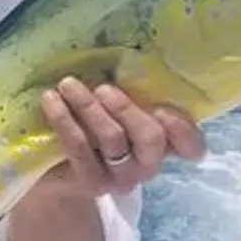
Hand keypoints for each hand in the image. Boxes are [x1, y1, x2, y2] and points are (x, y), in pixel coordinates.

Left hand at [37, 77, 204, 199]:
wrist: (56, 170)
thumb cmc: (92, 125)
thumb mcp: (114, 107)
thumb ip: (129, 91)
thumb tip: (120, 56)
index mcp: (162, 142)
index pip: (190, 144)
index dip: (183, 128)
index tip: (161, 108)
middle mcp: (147, 163)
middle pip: (151, 138)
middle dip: (127, 109)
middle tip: (102, 88)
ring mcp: (121, 178)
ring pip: (113, 139)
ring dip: (89, 107)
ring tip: (67, 84)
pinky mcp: (92, 184)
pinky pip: (79, 148)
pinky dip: (64, 119)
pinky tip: (50, 100)